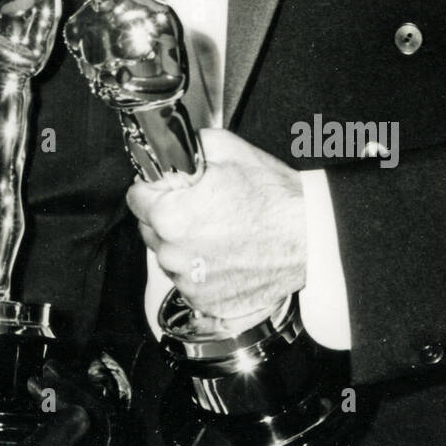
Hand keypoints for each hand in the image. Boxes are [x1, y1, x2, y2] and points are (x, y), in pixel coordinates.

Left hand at [127, 129, 306, 326]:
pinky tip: (225, 253)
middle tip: (200, 206)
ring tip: (217, 230)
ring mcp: (190, 281)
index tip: (168, 187)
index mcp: (170, 215)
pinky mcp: (206, 300)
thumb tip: (173, 146)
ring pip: (168, 256)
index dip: (153, 187)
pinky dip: (201, 269)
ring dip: (183, 244)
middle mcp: (174, 253)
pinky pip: (188, 281)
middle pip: (150, 228)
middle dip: (167, 215)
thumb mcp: (227, 149)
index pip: (136, 198)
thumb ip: (188, 145)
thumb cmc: (274, 198)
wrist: (309, 237)